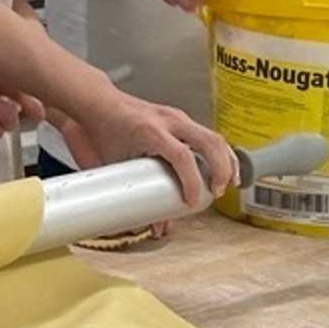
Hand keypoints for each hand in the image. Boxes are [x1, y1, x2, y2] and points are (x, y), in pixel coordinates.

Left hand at [74, 93, 235, 207]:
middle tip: (216, 193)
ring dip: (226, 161)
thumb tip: (154, 224)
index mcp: (150, 131)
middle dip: (220, 170)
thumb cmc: (105, 130)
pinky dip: (219, 152)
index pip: (181, 157)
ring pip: (214, 136)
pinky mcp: (181, 118)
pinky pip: (207, 134)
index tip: (192, 201)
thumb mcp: (118, 164)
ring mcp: (177, 117)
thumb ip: (137, 195)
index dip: (191, 182)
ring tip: (228, 183)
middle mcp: (168, 121)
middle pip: (209, 142)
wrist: (100, 103)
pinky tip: (222, 166)